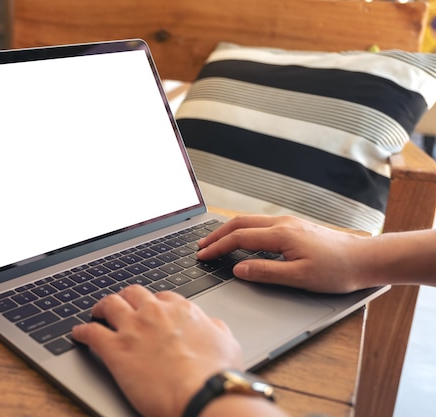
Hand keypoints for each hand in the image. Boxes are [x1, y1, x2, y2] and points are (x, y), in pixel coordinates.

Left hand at [71, 285, 242, 416]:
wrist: (203, 393)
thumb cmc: (217, 373)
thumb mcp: (227, 342)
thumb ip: (214, 328)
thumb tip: (212, 325)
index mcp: (180, 310)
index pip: (161, 296)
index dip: (152, 303)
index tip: (149, 310)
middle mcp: (154, 312)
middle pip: (132, 293)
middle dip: (125, 298)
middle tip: (121, 306)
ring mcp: (133, 328)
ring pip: (109, 304)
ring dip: (101, 307)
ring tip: (97, 313)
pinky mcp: (115, 349)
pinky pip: (90, 332)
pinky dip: (81, 331)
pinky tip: (78, 334)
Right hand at [197, 215, 370, 292]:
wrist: (364, 259)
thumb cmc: (336, 270)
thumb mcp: (299, 277)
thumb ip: (265, 272)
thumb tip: (238, 270)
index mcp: (281, 235)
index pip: (238, 238)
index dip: (217, 247)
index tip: (202, 255)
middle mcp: (282, 223)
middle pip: (239, 223)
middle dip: (216, 234)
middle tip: (201, 246)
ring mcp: (289, 223)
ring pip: (249, 221)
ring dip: (228, 230)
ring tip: (215, 241)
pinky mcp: (294, 226)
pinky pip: (260, 224)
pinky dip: (242, 229)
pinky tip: (241, 238)